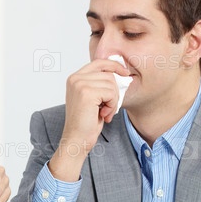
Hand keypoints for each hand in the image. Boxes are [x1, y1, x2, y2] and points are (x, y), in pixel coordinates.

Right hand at [48, 58, 129, 180]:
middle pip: (108, 74)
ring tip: (104, 112)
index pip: (99, 62)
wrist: (77, 139)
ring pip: (111, 83)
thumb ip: (100, 83)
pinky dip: (112, 105)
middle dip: (114, 92)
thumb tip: (122, 72)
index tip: (125, 73)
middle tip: (108, 108)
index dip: (114, 65)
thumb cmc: (86, 122)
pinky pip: (111, 93)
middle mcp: (75, 78)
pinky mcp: (86, 93)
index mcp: (75, 78)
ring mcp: (79, 84)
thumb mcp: (94, 98)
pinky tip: (103, 114)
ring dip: (113, 100)